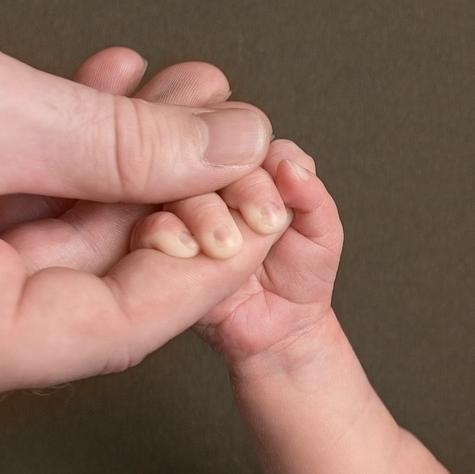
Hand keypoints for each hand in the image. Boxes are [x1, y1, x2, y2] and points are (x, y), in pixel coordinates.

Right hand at [0, 0, 284, 406]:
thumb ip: (129, 142)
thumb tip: (237, 146)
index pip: (118, 324)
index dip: (211, 257)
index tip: (274, 199)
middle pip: (85, 288)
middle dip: (168, 195)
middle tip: (233, 119)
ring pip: (41, 248)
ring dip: (114, 169)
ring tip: (181, 87)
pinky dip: (47, 168)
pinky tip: (104, 96)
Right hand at [173, 141, 343, 368]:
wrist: (279, 330)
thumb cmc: (300, 278)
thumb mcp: (322, 236)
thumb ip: (314, 198)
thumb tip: (292, 167)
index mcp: (254, 174)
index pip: (251, 143)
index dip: (264, 166)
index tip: (279, 206)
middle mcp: (217, 188)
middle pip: (213, 159)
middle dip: (242, 189)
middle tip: (264, 223)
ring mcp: (186, 214)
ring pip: (180, 187)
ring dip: (205, 213)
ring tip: (230, 246)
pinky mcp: (162, 244)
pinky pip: (152, 225)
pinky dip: (170, 233)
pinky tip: (197, 251)